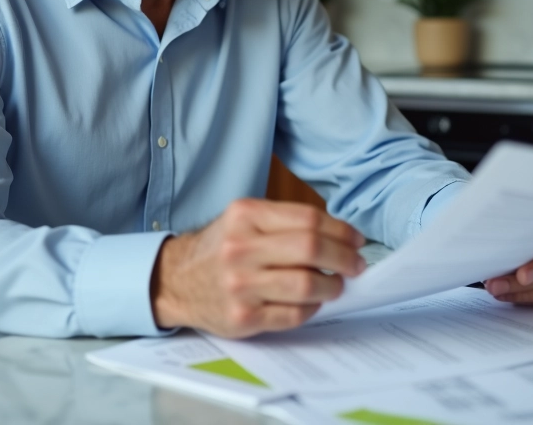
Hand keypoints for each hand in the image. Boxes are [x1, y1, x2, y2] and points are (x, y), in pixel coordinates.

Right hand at [151, 198, 366, 337]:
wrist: (176, 280)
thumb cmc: (221, 248)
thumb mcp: (244, 219)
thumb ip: (285, 223)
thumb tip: (341, 238)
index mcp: (245, 216)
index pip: (308, 219)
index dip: (341, 231)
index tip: (356, 240)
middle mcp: (241, 248)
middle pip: (311, 249)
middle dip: (344, 258)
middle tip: (356, 265)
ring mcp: (240, 285)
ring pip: (307, 286)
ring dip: (333, 286)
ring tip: (336, 285)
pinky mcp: (243, 317)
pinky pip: (294, 315)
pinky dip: (312, 309)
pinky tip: (312, 302)